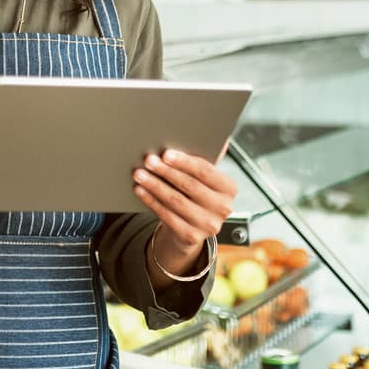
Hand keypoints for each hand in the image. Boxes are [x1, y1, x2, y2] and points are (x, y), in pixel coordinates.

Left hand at [132, 149, 236, 269]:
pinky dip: (151, 201)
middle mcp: (223, 208)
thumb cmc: (196, 193)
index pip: (206, 171)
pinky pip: (166, 215)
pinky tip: (140, 190)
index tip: (166, 153)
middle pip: (189, 185)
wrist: (192, 226)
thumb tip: (207, 131)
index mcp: (229, 188)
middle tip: (148, 160)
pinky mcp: (191, 236)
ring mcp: (208, 225)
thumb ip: (205, 157)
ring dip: (154, 185)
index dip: (184, 162)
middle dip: (166, 171)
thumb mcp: (204, 178)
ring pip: (175, 201)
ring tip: (139, 173)